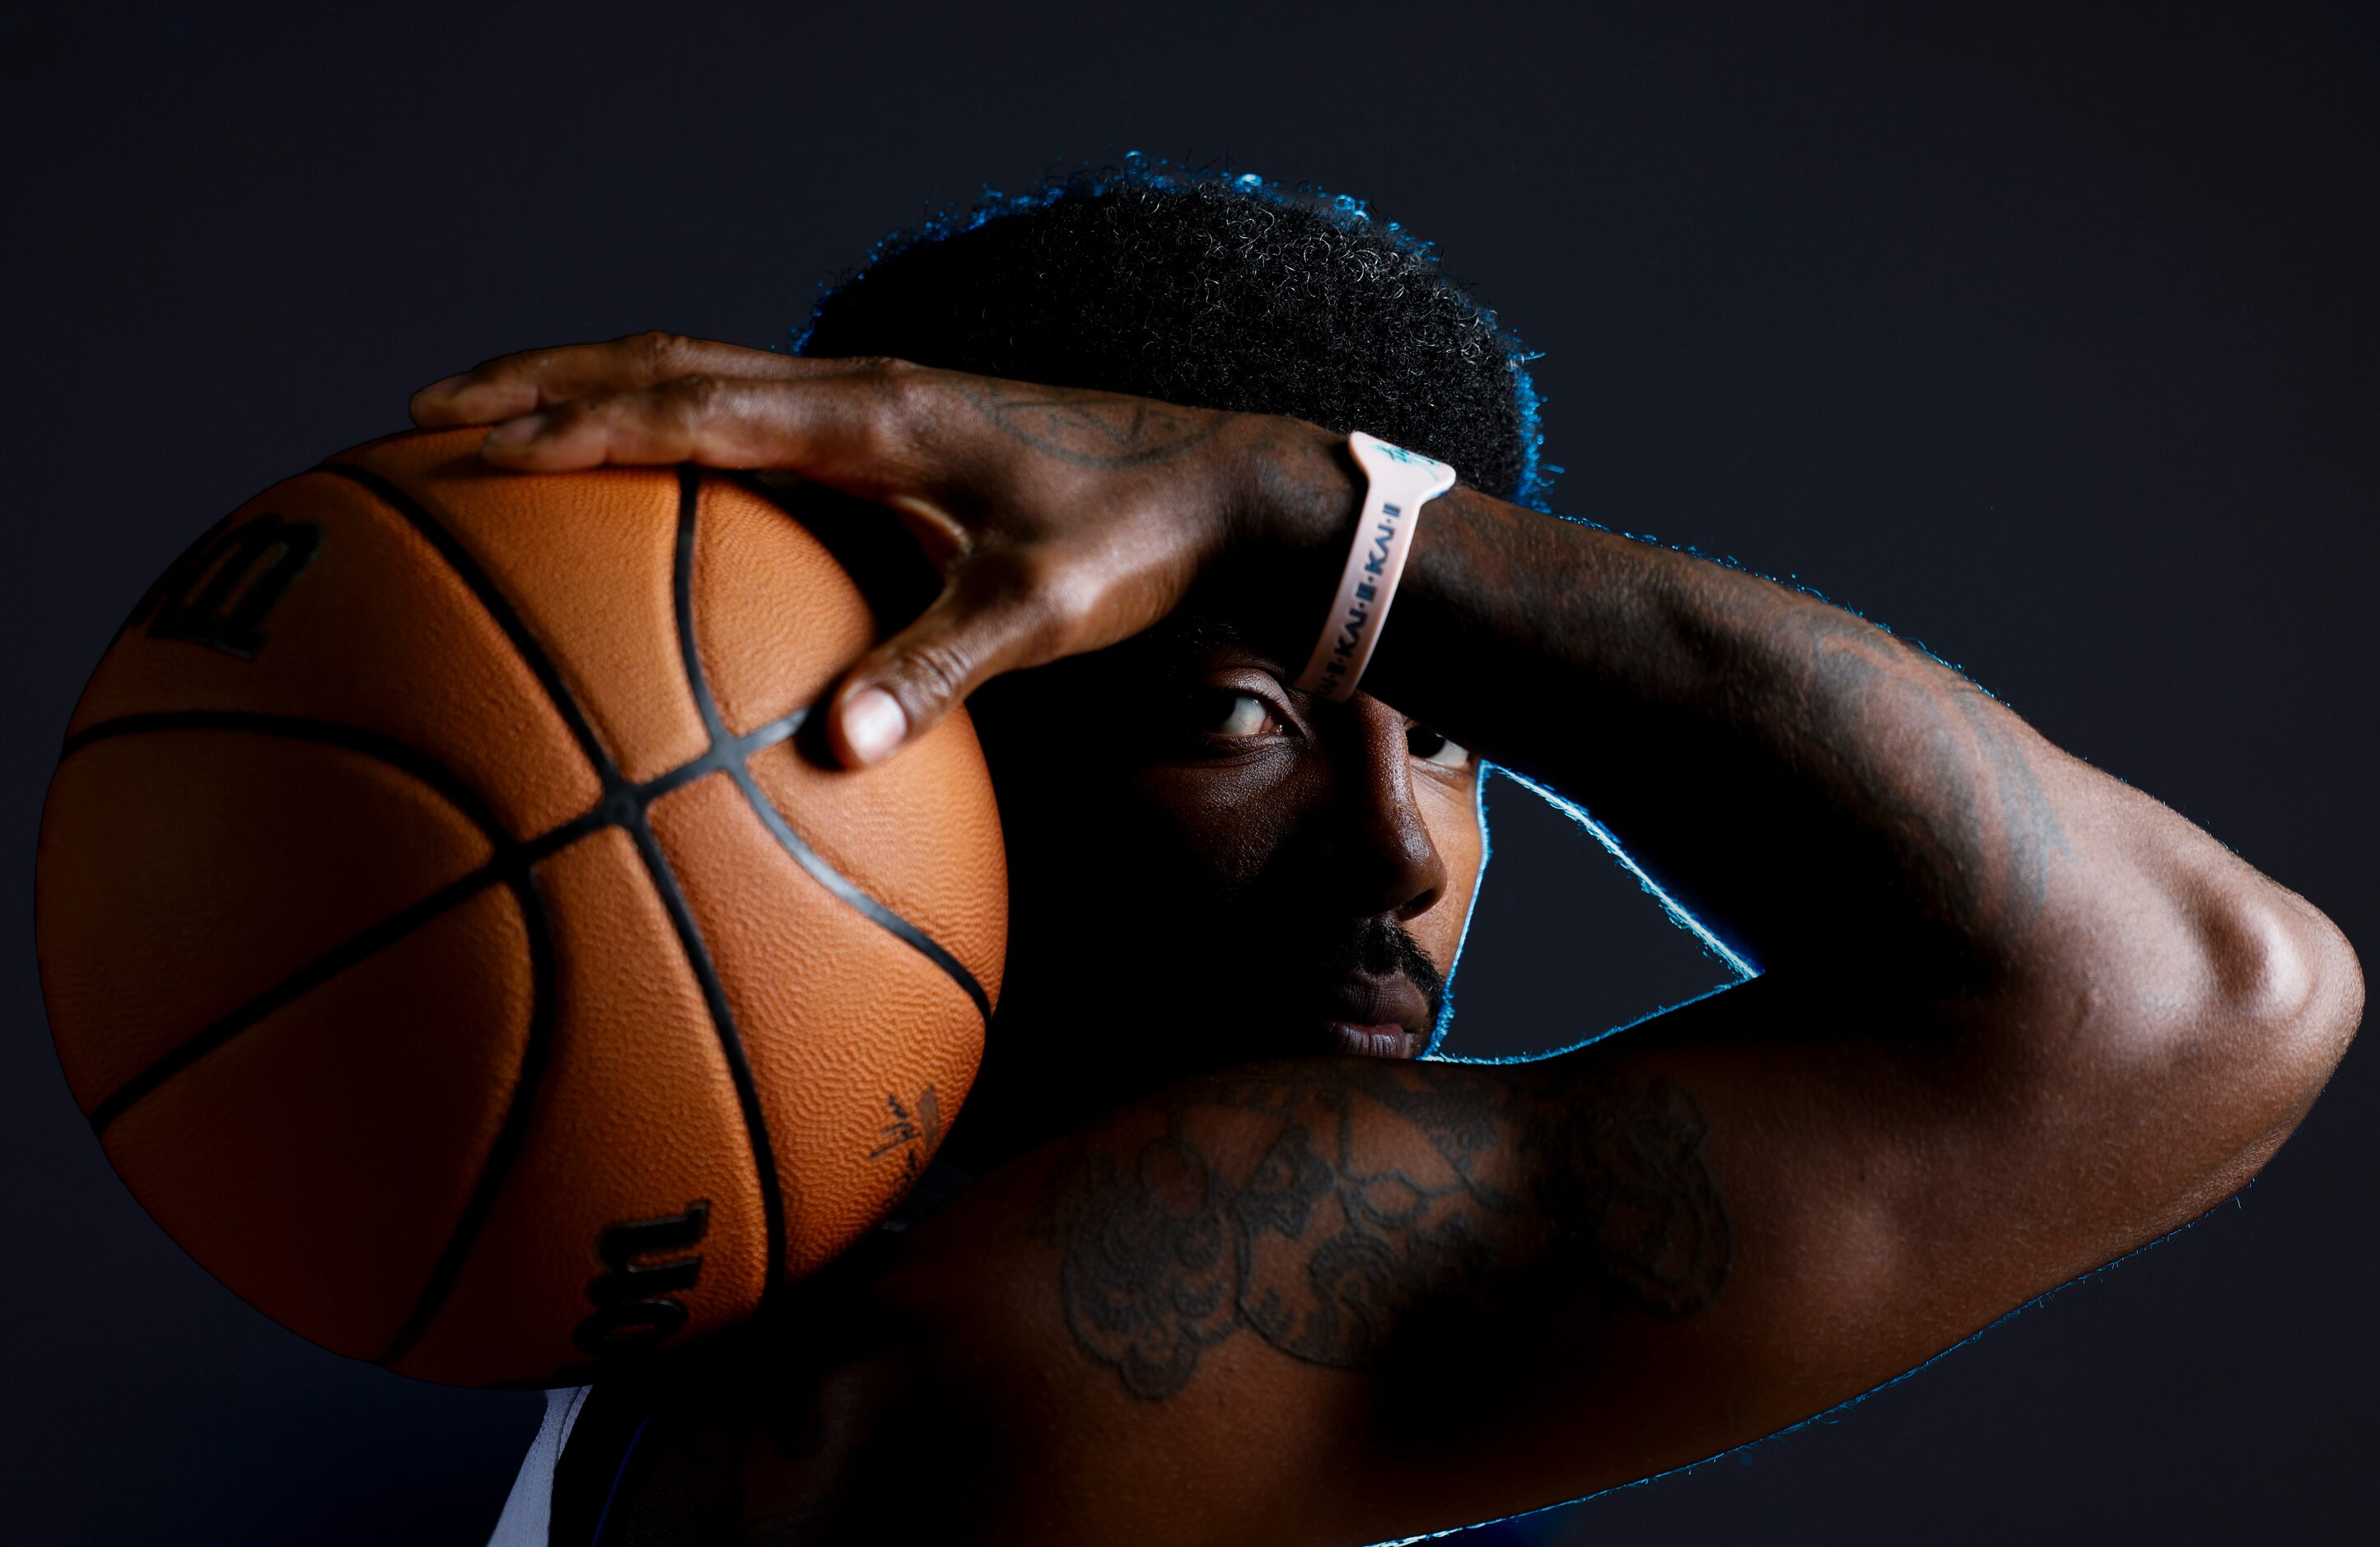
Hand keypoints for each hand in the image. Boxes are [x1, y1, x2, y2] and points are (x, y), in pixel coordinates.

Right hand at [410, 333, 1341, 765]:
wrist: (1228, 487)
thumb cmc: (1140, 545)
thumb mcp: (1040, 613)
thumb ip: (935, 668)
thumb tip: (830, 748)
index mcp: (876, 417)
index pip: (691, 408)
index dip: (575, 423)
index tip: (469, 442)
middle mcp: (861, 389)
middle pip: (668, 362)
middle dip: (545, 379)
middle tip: (428, 407)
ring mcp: (879, 399)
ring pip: (705, 371)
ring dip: (600, 384)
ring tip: (501, 416)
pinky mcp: (899, 424)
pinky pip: (755, 408)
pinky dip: (675, 419)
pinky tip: (652, 472)